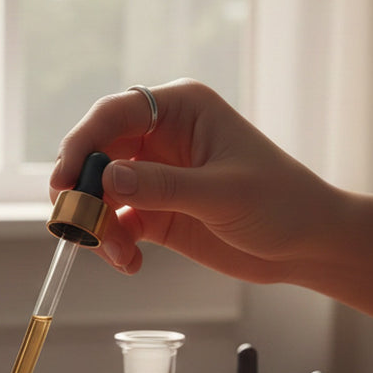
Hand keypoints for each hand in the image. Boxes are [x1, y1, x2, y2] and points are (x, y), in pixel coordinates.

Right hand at [50, 79, 339, 279]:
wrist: (307, 245)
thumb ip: (162, 186)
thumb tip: (106, 177)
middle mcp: (160, 137)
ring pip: (100, 194)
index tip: (65, 181)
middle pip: (96, 154)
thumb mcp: (222, 193)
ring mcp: (154, 176)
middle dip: (83, 191)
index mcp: (180, 110)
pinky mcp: (154, 212)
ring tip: (119, 254)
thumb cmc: (281, 203)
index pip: (112, 114)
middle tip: (76, 224)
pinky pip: (115, 224)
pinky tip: (131, 263)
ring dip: (99, 226)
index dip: (81, 144)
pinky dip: (114, 245)